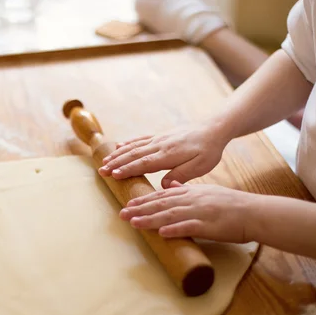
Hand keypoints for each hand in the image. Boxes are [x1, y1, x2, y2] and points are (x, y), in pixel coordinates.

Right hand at [99, 124, 227, 188]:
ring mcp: (159, 138)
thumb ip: (180, 176)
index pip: (144, 163)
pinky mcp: (161, 135)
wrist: (213, 128)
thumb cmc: (209, 150)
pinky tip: (119, 146)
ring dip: (118, 154)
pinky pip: (141, 139)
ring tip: (104, 161)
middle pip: (134, 154)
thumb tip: (162, 185)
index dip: (128, 169)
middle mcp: (160, 145)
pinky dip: (128, 143)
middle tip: (102, 171)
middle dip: (116, 163)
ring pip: (134, 146)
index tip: (114, 175)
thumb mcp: (200, 167)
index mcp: (169, 154)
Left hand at [119, 181, 254, 242]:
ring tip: (134, 222)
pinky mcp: (209, 225)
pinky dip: (175, 230)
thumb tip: (171, 185)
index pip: (163, 195)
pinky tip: (162, 233)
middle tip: (122, 213)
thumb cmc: (231, 205)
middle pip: (161, 204)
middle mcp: (192, 200)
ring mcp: (200, 212)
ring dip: (150, 219)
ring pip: (170, 215)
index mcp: (191, 192)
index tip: (129, 203)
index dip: (145, 199)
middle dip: (140, 208)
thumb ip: (188, 190)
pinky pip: (190, 227)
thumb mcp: (207, 192)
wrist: (253, 212)